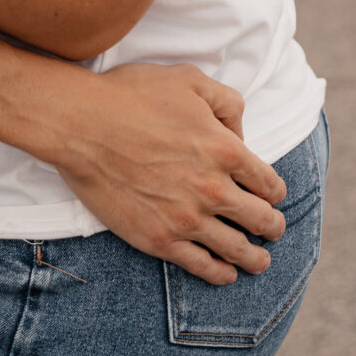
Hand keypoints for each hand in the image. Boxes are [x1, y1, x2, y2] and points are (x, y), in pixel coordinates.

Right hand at [50, 62, 286, 285]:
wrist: (80, 125)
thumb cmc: (131, 96)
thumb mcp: (189, 80)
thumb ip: (227, 102)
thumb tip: (239, 133)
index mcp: (225, 150)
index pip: (268, 183)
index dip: (275, 192)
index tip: (272, 197)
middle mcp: (213, 189)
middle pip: (260, 220)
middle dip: (272, 227)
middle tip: (273, 231)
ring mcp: (186, 218)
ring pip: (237, 249)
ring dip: (255, 258)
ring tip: (259, 262)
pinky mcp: (159, 239)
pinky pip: (201, 266)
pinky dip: (220, 274)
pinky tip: (226, 275)